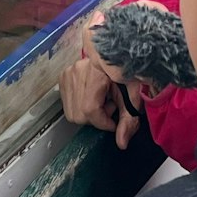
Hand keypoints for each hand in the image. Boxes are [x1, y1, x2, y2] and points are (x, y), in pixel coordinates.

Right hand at [62, 2, 165, 149]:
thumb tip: (121, 144)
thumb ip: (128, 120)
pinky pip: (68, 103)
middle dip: (97, 118)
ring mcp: (68, 73)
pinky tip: (92, 95)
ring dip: (88, 113)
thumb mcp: (133, 95)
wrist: (119, 52)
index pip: (90, 110)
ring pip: (72, 112)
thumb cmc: (128, 72)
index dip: (103, 122)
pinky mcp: (63, 75)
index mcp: (96, 73)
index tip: (114, 121)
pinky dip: (80, 106)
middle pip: (79, 115)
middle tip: (110, 106)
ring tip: (102, 100)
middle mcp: (77, 71)